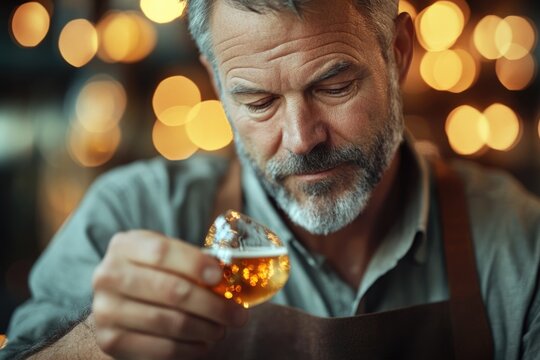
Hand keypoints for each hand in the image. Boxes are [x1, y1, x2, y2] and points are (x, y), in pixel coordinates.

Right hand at [92, 230, 247, 359]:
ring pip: (170, 322)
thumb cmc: (153, 274)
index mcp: (124, 246)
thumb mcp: (166, 257)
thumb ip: (191, 263)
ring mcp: (105, 310)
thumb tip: (230, 278)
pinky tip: (204, 343)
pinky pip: (161, 349)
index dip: (194, 264)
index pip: (161, 251)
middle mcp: (108, 276)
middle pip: (171, 289)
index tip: (220, 277)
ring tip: (222, 329)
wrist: (118, 303)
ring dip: (205, 328)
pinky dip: (190, 348)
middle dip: (212, 305)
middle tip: (237, 315)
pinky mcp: (110, 341)